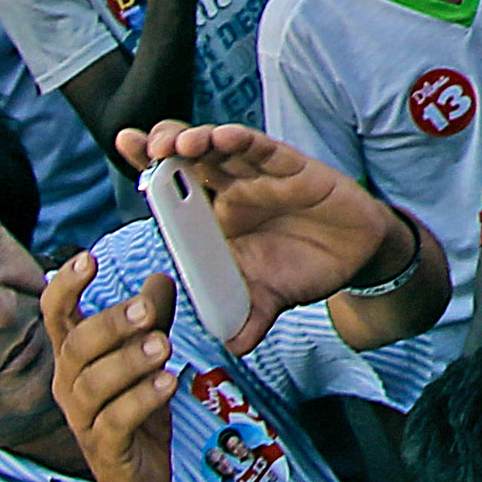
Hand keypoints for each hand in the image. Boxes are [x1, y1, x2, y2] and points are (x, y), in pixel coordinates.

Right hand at [46, 253, 188, 481]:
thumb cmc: (136, 414)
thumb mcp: (146, 360)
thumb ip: (152, 319)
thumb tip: (159, 277)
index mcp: (75, 359)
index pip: (56, 317)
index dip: (65, 287)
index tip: (86, 258)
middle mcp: (71, 387)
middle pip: (76, 347)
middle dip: (109, 324)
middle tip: (146, 309)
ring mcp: (84, 421)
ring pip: (93, 385)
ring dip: (128, 362)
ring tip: (163, 346)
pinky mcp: (106, 450)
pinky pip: (117, 422)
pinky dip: (141, 400)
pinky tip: (168, 383)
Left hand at [121, 124, 399, 358]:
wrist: (355, 256)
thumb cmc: (303, 269)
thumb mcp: (270, 299)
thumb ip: (249, 317)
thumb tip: (234, 345)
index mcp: (216, 219)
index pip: (175, 190)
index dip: (150, 168)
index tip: (125, 148)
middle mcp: (233, 190)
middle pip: (190, 157)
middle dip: (163, 145)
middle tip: (145, 147)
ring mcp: (261, 175)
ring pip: (222, 148)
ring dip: (197, 141)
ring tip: (176, 145)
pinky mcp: (294, 168)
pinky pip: (264, 150)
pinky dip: (242, 142)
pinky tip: (223, 137)